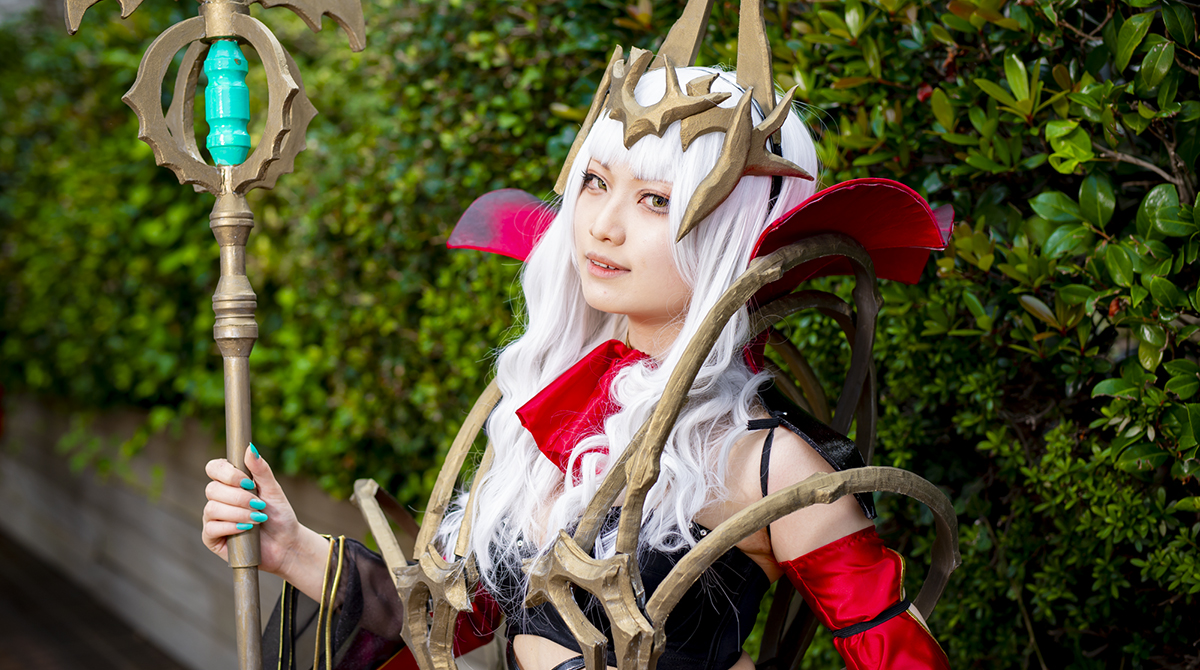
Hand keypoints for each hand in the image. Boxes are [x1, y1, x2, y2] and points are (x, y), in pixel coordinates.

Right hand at [202, 444, 309, 576]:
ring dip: (238, 513)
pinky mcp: (212, 538)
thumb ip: (261, 470)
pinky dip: (231, 527)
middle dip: (239, 498)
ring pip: (212, 508)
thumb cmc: (279, 515)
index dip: (228, 474)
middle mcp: (218, 498)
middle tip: (259, 505)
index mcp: (230, 483)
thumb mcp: (273, 489)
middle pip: (212, 489)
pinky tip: (246, 529)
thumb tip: (250, 448)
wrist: (286, 543)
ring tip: (258, 518)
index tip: (248, 482)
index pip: (214, 468)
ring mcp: (213, 518)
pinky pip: (211, 528)